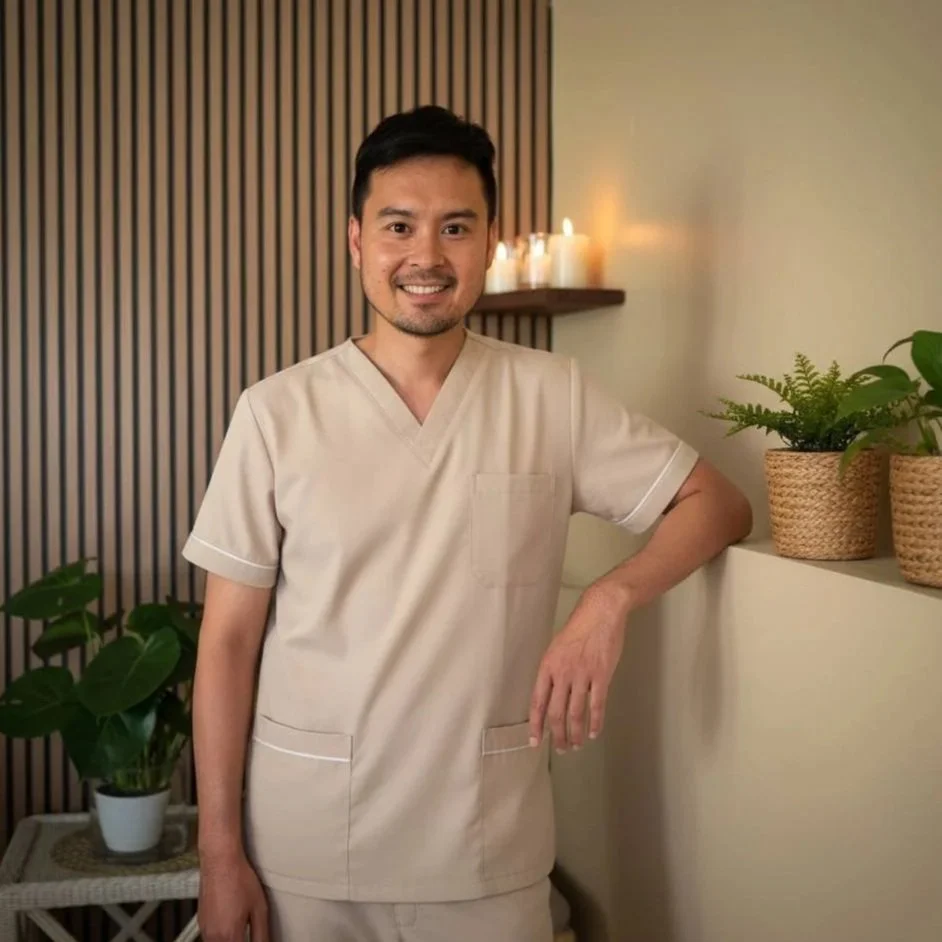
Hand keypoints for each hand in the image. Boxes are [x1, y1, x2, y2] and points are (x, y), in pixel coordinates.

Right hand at [198, 850, 269, 941]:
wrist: (220, 861)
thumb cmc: (238, 878)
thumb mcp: (259, 907)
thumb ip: (262, 933)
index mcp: (230, 935)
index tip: (256, 941)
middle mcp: (213, 936)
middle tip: (248, 935)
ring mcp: (205, 929)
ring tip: (241, 932)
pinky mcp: (201, 922)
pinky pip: (210, 939)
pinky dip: (221, 938)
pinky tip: (230, 927)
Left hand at [529, 584, 628, 751]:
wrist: (600, 612)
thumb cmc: (578, 628)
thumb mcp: (556, 647)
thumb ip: (553, 671)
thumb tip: (549, 694)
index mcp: (548, 666)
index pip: (537, 702)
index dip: (535, 724)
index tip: (534, 742)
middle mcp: (562, 673)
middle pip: (556, 712)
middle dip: (557, 735)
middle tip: (560, 749)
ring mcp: (582, 675)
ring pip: (576, 713)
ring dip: (574, 733)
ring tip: (575, 745)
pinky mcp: (601, 675)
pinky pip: (597, 705)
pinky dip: (595, 722)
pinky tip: (592, 733)